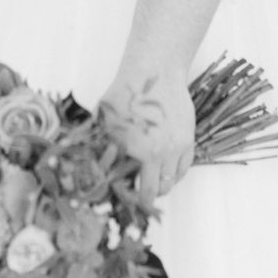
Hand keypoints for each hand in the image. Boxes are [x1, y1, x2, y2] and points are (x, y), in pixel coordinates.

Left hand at [97, 68, 195, 207]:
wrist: (154, 74)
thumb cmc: (124, 94)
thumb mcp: (104, 121)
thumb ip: (101, 146)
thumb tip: (89, 168)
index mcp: (141, 153)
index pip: (144, 191)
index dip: (139, 200)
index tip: (134, 203)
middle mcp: (162, 154)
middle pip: (161, 188)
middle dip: (150, 193)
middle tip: (140, 191)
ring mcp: (177, 147)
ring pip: (174, 179)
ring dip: (164, 183)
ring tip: (152, 180)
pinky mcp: (188, 139)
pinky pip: (185, 165)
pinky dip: (176, 171)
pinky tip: (165, 168)